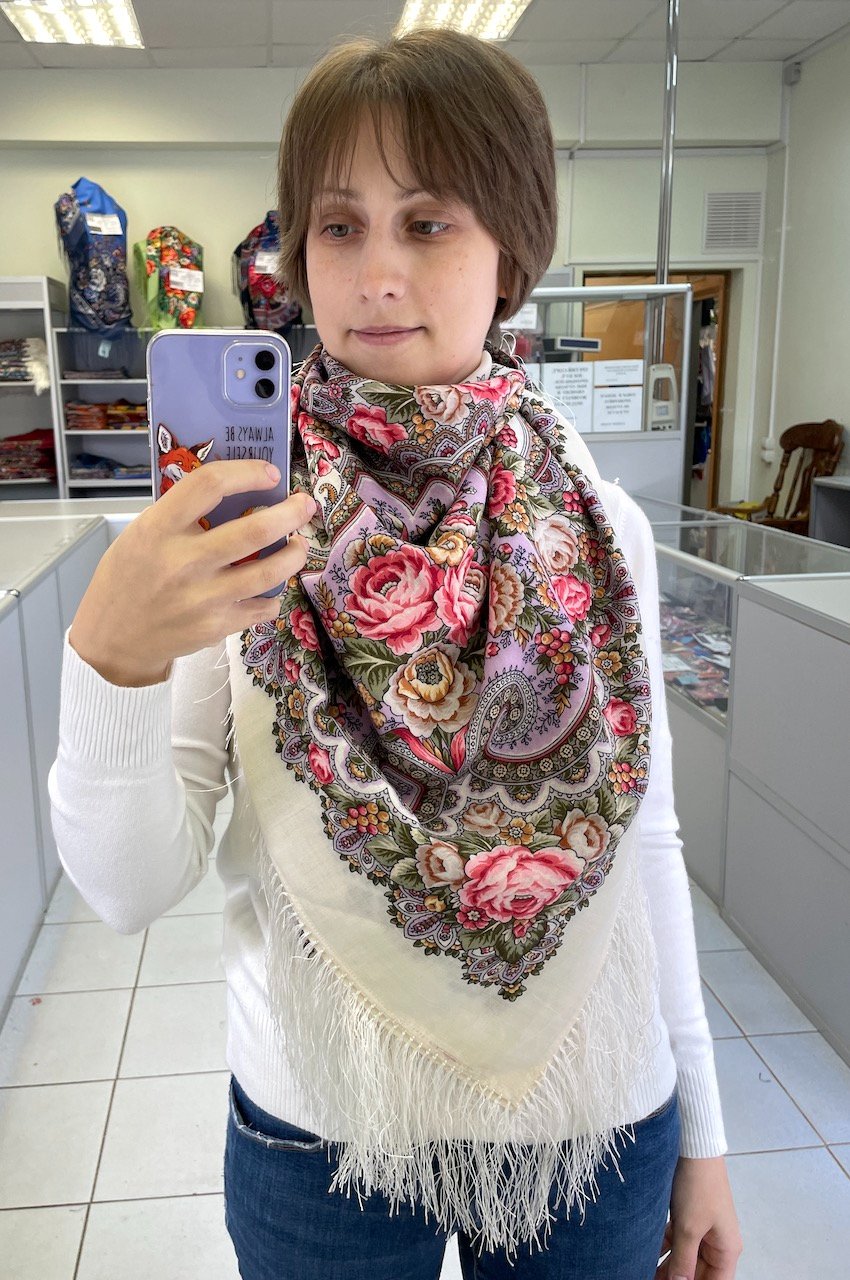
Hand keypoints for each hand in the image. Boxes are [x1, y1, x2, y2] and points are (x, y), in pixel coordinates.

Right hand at [69, 459, 315, 685]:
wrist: (112, 640)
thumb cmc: (127, 579)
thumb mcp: (140, 535)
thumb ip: (180, 516)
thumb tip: (236, 495)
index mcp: (158, 529)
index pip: (209, 485)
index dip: (247, 473)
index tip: (269, 473)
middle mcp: (184, 561)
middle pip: (255, 529)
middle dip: (291, 513)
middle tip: (305, 505)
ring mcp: (203, 597)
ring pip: (269, 571)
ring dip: (294, 553)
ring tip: (299, 545)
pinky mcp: (216, 626)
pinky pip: (262, 606)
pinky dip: (273, 594)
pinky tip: (271, 586)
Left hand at [654, 1156, 742, 1279]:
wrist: (694, 1147)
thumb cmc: (699, 1185)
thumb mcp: (689, 1228)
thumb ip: (683, 1262)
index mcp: (727, 1250)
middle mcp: (718, 1243)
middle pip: (699, 1273)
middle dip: (677, 1279)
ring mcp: (702, 1230)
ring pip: (685, 1258)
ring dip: (668, 1267)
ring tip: (645, 1273)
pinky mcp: (688, 1218)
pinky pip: (676, 1241)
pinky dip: (663, 1249)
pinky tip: (645, 1254)